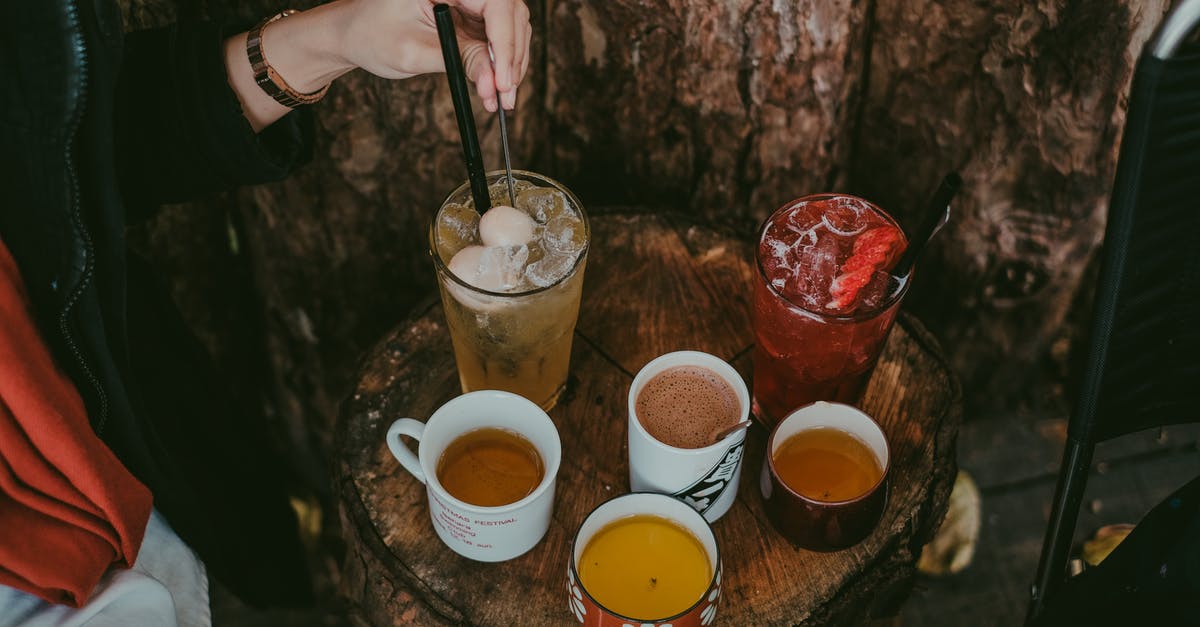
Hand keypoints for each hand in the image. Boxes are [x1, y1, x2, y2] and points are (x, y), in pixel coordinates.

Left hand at [339, 0, 531, 110]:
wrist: (355, 33)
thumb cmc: (373, 35)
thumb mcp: (415, 51)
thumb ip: (459, 61)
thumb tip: (495, 82)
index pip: (495, 4)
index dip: (503, 43)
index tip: (502, 80)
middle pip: (509, 14)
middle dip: (511, 58)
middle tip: (506, 97)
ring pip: (511, 26)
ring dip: (510, 64)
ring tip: (500, 99)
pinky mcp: (472, 14)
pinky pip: (498, 36)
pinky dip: (500, 62)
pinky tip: (495, 88)